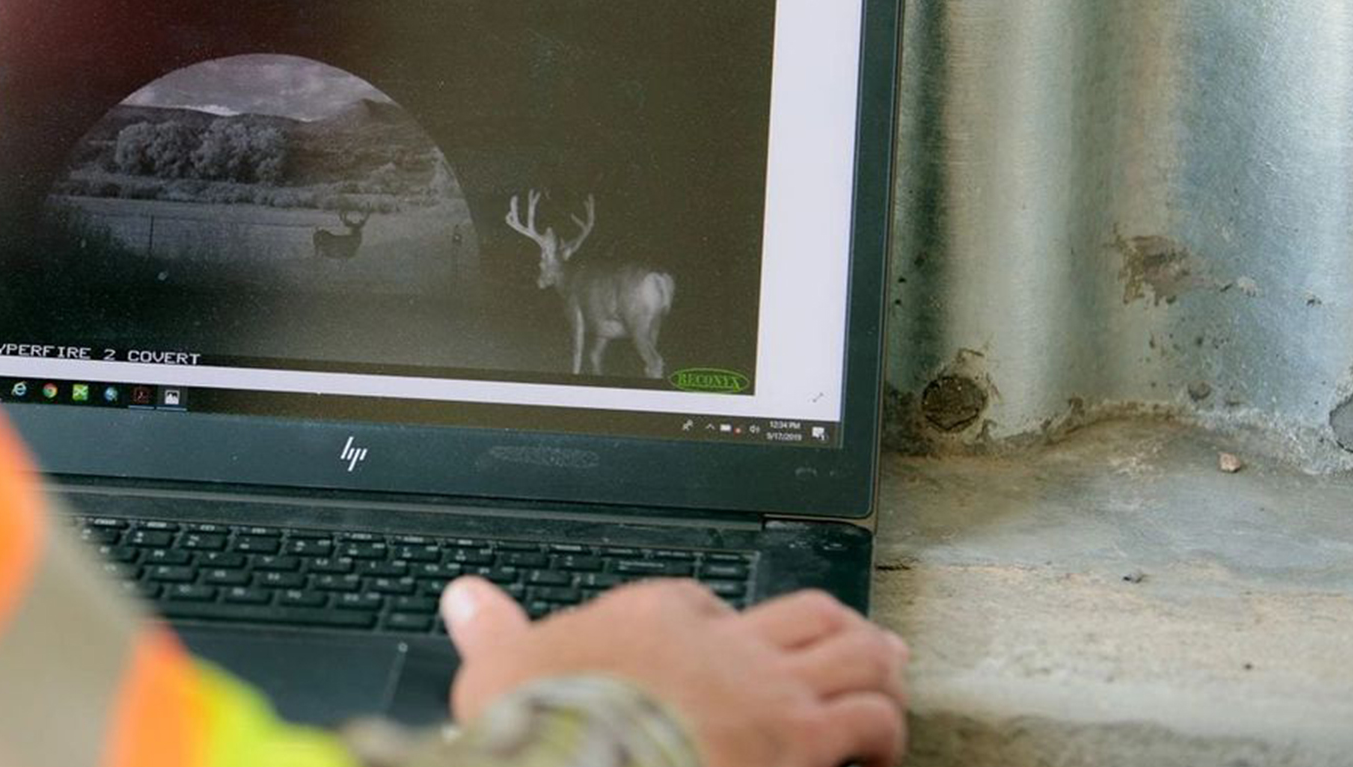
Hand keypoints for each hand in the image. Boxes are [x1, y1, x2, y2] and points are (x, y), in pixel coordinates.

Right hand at [442, 577, 908, 766]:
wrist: (577, 759)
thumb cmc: (543, 723)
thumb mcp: (499, 669)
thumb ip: (492, 632)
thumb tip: (465, 600)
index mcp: (656, 616)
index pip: (710, 606)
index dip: (726, 630)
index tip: (731, 650)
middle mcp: (724, 643)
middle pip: (805, 613)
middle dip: (835, 628)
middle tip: (858, 642)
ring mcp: (768, 690)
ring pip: (853, 654)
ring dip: (877, 668)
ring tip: (887, 680)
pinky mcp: (800, 741)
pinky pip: (867, 720)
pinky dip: (884, 728)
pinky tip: (882, 744)